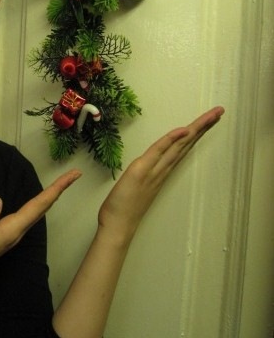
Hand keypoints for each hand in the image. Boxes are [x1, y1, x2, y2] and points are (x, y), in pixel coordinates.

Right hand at [0, 168, 81, 292]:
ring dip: (51, 196)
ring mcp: (10, 234)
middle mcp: (14, 233)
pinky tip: (41, 199)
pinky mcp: (4, 234)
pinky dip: (39, 203)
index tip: (71, 177)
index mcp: (8, 231)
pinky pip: (28, 214)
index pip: (37, 207)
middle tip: (75, 173)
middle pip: (43, 208)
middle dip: (60, 190)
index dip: (55, 190)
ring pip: (37, 212)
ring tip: (63, 182)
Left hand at [97, 106, 224, 243]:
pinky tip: (184, 130)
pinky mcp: (141, 170)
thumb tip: (154, 163)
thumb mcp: (137, 185)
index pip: (182, 146)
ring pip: (178, 145)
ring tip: (212, 115)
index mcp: (162, 169)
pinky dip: (172, 140)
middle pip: (186, 143)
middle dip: (203, 126)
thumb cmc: (125, 207)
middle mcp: (163, 168)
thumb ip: (147, 174)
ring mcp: (155, 169)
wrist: (118, 226)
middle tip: (219, 111)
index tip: (209, 120)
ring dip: (195, 128)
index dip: (195, 132)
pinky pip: (159, 151)